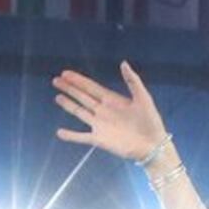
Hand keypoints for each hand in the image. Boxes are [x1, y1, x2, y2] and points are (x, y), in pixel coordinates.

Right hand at [49, 63, 168, 163]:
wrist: (152, 145)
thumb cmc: (150, 121)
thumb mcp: (143, 98)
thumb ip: (132, 81)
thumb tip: (123, 63)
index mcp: (112, 100)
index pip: (91, 87)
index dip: (78, 80)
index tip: (66, 73)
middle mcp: (103, 111)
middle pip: (82, 97)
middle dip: (69, 88)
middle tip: (56, 80)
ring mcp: (100, 125)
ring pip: (80, 113)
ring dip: (68, 105)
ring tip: (57, 97)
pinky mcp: (99, 140)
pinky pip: (81, 137)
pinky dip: (71, 136)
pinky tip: (59, 133)